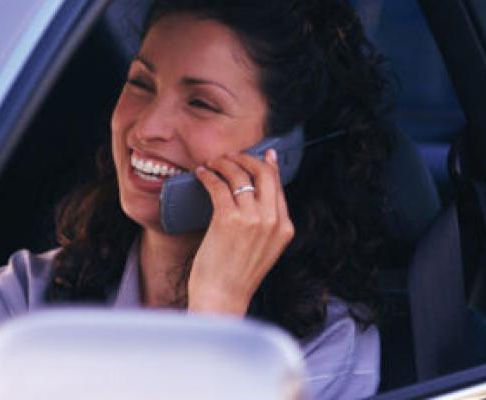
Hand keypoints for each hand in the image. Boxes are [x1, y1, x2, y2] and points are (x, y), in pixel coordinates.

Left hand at [187, 149, 294, 315]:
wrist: (222, 299)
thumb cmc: (236, 277)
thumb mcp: (264, 250)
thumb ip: (266, 226)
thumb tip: (257, 199)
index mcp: (285, 228)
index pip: (278, 185)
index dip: (267, 165)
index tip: (259, 155)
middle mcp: (272, 221)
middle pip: (264, 173)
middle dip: (246, 159)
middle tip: (230, 157)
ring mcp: (252, 220)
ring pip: (240, 176)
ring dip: (224, 164)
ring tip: (212, 164)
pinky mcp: (228, 220)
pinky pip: (219, 185)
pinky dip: (209, 175)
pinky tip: (201, 174)